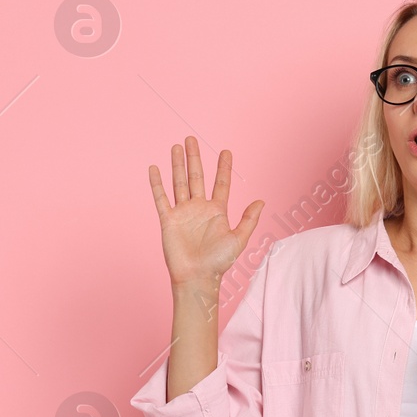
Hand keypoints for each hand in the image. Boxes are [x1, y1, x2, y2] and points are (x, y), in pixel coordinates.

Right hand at [148, 136, 263, 287]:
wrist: (197, 278)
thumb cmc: (218, 262)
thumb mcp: (238, 239)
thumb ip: (249, 220)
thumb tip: (261, 201)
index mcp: (217, 211)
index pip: (220, 183)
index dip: (223, 167)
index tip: (225, 151)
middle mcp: (199, 208)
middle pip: (196, 176)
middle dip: (194, 157)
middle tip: (191, 139)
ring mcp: (183, 213)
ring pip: (179, 182)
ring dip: (177, 165)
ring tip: (176, 146)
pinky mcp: (168, 220)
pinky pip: (161, 198)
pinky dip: (157, 184)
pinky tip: (154, 168)